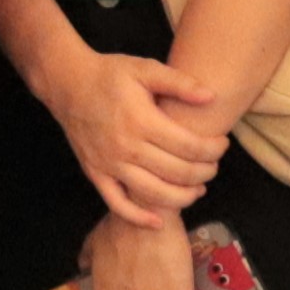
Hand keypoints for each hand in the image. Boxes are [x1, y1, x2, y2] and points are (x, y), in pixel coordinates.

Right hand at [47, 40, 223, 222]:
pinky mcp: (95, 174)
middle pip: (176, 172)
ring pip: (152, 193)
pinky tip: (157, 222)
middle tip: (213, 166)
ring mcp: (109, 164)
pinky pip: (117, 204)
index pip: (189, 146)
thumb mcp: (145, 68)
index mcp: (141, 120)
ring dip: (181, 197)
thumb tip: (211, 97)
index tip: (222, 145)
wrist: (67, 83)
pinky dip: (138, 218)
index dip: (213, 150)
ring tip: (197, 190)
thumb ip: (179, 83)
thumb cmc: (110, 74)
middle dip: (203, 173)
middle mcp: (126, 146)